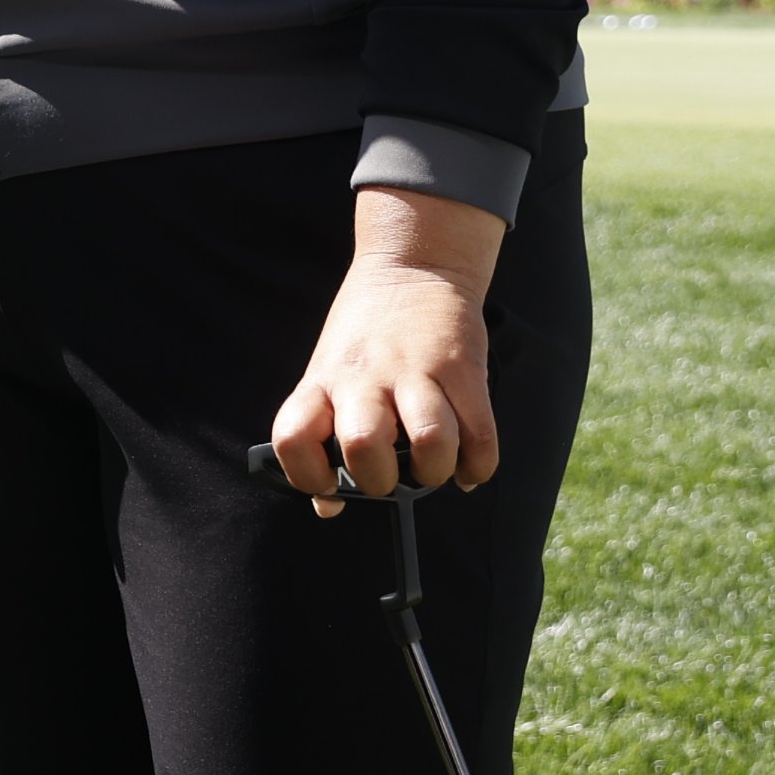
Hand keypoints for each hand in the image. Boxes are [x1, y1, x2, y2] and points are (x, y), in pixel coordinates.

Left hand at [266, 186, 508, 516]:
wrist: (413, 266)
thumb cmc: (365, 339)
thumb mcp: (328, 374)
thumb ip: (323, 435)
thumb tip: (328, 508)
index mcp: (322, 381)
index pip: (293, 437)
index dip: (307, 476)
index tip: (328, 486)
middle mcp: (363, 377)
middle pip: (362, 446)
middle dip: (380, 481)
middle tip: (392, 474)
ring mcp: (415, 371)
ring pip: (430, 442)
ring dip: (435, 471)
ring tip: (434, 466)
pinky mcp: (463, 368)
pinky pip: (481, 437)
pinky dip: (479, 466)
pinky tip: (470, 466)